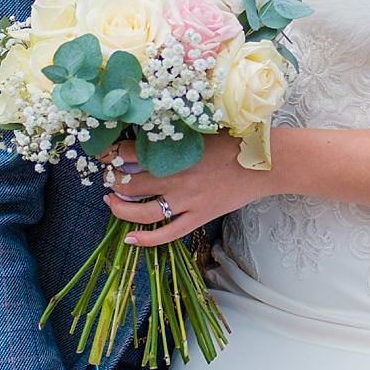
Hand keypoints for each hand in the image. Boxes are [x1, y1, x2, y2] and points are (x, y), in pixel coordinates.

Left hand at [104, 134, 260, 245]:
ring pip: (142, 212)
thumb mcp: (199, 129)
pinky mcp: (199, 217)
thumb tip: (146, 134)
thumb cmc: (234, 141)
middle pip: (129, 184)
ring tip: (110, 202)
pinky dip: (146, 239)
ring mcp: (186, 201)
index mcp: (173, 152)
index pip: (127, 154)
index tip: (103, 155)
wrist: (266, 162)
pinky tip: (129, 239)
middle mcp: (175, 177)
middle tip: (107, 178)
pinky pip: (167, 234)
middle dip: (111, 181)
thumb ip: (173, 134)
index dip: (110, 155)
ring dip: (120, 208)